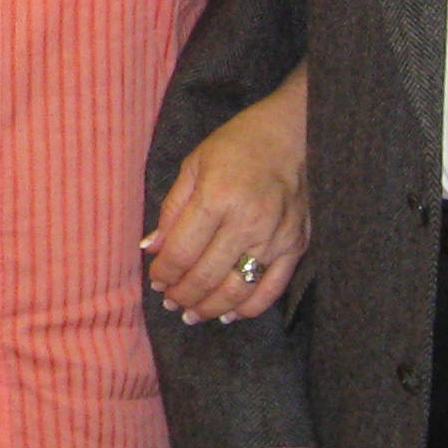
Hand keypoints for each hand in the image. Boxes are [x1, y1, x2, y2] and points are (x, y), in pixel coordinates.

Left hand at [146, 68, 306, 322]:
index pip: (181, 252)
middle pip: (206, 277)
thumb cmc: (238, 145)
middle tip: (169, 301)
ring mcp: (275, 238)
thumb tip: (151, 249)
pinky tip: (228, 314)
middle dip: (181, 295)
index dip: (163, 273)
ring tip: (191, 314)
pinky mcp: (296, 246)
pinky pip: (270, 290)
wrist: (295, 133)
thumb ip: (172, 209)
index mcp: (216, 197)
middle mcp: (247, 222)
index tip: (156, 280)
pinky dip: (247, 309)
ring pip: (236, 291)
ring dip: (208, 309)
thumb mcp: (194, 164)